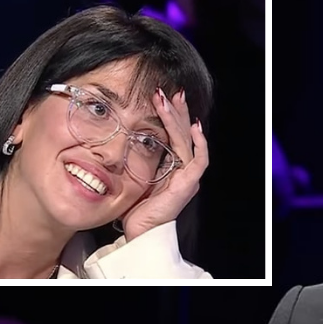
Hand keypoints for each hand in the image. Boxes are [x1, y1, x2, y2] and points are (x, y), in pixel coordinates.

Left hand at [121, 88, 208, 241]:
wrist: (140, 232)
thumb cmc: (135, 207)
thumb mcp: (134, 175)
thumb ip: (136, 158)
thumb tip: (123, 136)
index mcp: (171, 166)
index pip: (174, 135)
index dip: (170, 116)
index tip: (160, 97)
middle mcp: (183, 169)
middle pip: (183, 133)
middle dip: (177, 111)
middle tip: (169, 91)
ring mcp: (187, 176)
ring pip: (187, 141)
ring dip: (179, 119)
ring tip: (170, 101)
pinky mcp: (188, 184)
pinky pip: (199, 159)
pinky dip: (198, 143)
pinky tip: (193, 127)